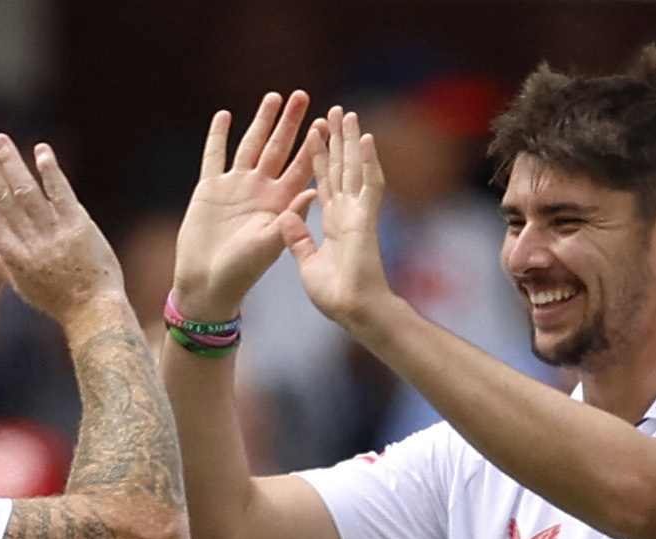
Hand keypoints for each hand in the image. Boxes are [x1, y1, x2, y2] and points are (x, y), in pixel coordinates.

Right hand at [0, 134, 125, 330]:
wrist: (95, 312)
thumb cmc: (60, 302)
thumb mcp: (25, 288)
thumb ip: (0, 265)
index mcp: (13, 256)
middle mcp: (29, 242)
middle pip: (2, 197)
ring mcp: (54, 234)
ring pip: (27, 191)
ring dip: (12, 162)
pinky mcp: (78, 227)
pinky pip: (61, 194)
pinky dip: (50, 171)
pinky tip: (41, 150)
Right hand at [172, 90, 316, 319]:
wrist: (207, 283)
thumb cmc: (242, 271)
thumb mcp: (270, 245)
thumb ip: (291, 219)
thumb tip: (315, 193)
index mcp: (279, 203)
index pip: (301, 168)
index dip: (313, 145)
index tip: (325, 122)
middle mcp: (260, 191)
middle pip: (278, 149)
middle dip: (290, 123)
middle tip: (302, 96)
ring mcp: (235, 188)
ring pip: (250, 145)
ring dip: (261, 122)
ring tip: (273, 97)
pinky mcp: (209, 189)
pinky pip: (214, 156)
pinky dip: (218, 136)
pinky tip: (224, 116)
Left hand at [277, 107, 395, 329]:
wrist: (354, 310)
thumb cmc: (335, 295)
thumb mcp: (307, 261)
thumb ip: (298, 238)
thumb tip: (285, 216)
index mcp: (332, 221)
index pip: (321, 181)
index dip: (317, 158)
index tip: (313, 133)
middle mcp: (345, 212)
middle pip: (340, 168)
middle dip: (336, 139)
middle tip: (334, 111)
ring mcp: (358, 213)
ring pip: (356, 169)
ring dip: (352, 142)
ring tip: (348, 115)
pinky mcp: (367, 219)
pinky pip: (369, 185)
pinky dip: (369, 162)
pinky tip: (366, 139)